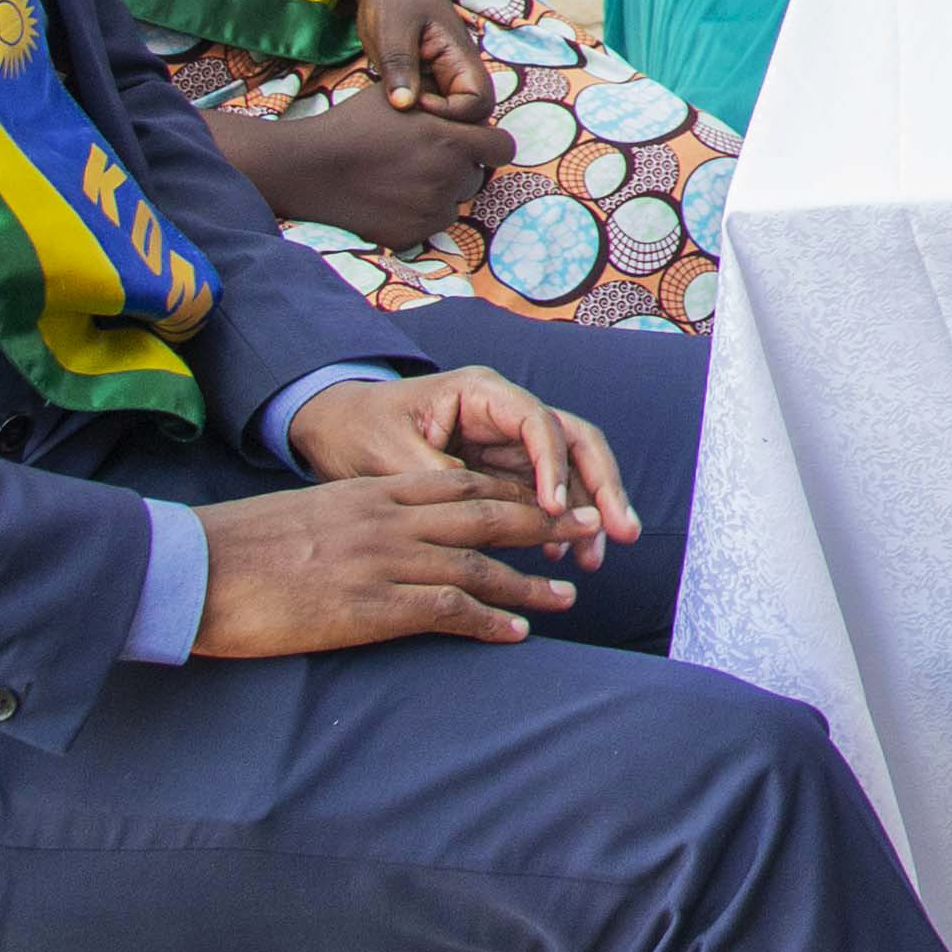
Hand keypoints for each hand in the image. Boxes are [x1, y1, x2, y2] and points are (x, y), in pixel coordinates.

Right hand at [191, 469, 582, 655]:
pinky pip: (447, 610)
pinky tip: (518, 632)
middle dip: (544, 522)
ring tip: (569, 593)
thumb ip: (357, 518)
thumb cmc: (241, 547)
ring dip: (531, 580)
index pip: (461, 483)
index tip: (551, 499)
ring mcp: (383, 562)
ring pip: (478, 565)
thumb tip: (383, 535)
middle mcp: (388, 519)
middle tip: (589, 527)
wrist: (196, 569)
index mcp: (373, 491)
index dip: (513, 491)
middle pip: (486, 515)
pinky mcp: (371, 607)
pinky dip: (490, 620)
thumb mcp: (311, 514)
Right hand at [245, 95, 509, 247]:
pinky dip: (419, 213)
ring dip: (439, 191)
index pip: (503, 148)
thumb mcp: (399, 96)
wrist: (308, 168)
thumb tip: (463, 101)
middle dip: (458, 167)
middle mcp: (448, 178)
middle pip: (476, 176)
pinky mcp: (411, 235)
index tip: (474, 143)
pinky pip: (431, 223)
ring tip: (403, 177)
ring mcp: (430, 210)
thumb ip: (438, 100)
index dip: (490, 144)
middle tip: (423, 158)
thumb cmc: (352, 124)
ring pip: (454, 201)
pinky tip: (391, 198)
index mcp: (452, 141)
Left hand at [290, 363, 640, 560]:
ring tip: (594, 558)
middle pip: (573, 440)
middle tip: (621, 531)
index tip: (555, 509)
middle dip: (601, 486)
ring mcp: (506, 442)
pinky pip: (540, 495)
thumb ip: (439, 478)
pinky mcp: (500, 471)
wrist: (331, 428)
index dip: (554, 465)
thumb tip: (483, 514)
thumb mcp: (389, 453)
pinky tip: (559, 557)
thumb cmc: (356, 429)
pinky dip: (554, 524)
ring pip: (566, 470)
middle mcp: (504, 413)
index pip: (538, 421)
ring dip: (585, 512)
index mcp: (481, 393)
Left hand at [346, 0, 496, 120]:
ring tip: (394, 108)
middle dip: (440, 122)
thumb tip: (405, 106)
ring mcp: (440, 76)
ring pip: (446, 114)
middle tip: (404, 112)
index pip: (478, 103)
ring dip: (424, 118)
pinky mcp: (423, 79)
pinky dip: (412, 110)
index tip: (413, 101)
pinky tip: (388, 103)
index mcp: (462, 57)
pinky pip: (427, 105)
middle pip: (469, 115)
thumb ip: (400, 65)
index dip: (451, 113)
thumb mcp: (393, 28)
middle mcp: (458, 72)